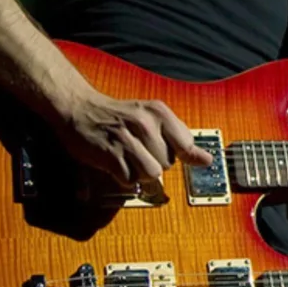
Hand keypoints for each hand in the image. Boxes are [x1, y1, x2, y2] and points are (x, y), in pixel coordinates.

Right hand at [54, 91, 212, 186]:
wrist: (79, 107)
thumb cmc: (119, 116)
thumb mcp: (152, 119)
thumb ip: (181, 140)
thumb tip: (208, 160)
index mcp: (159, 112)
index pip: (186, 145)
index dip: (176, 153)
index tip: (160, 150)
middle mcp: (145, 122)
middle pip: (168, 164)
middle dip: (154, 163)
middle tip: (136, 151)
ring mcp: (127, 138)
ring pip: (152, 173)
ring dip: (139, 173)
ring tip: (127, 160)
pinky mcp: (110, 153)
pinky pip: (130, 179)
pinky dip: (123, 177)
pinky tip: (115, 164)